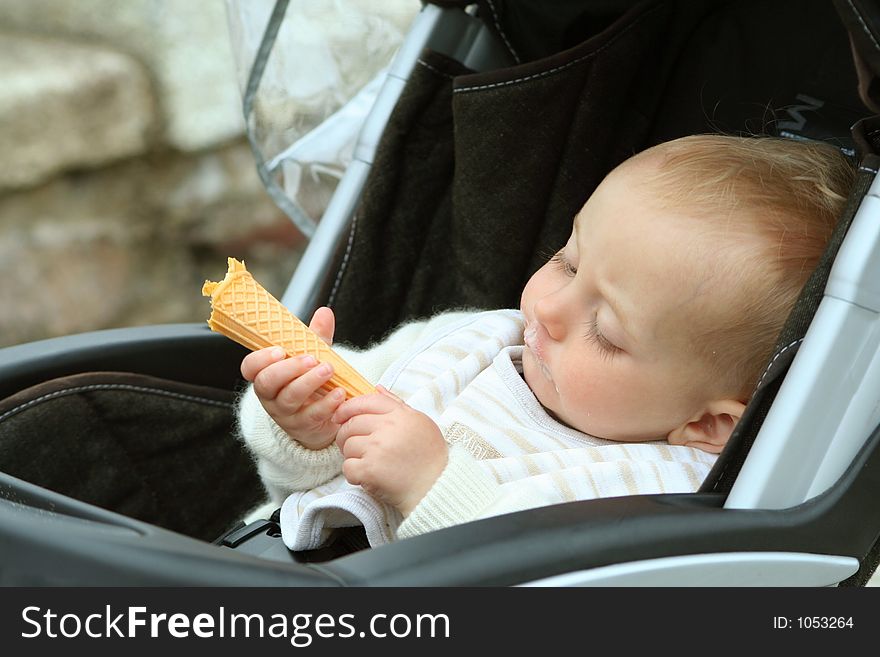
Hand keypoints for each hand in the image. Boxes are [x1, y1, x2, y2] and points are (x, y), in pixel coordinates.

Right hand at [240, 307, 345, 449]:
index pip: (250, 368)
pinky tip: (340, 393)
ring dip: (309, 383)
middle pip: (267, 383)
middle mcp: (271, 396)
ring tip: (328, 370)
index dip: (260, 359)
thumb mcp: (311, 358)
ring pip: (289, 399)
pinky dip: (327, 404)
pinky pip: (312, 416)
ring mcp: (285, 414)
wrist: (322, 419)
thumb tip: (325, 312)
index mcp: (267, 375)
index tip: (279, 350)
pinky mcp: (303, 427)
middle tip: (310, 359)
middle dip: (288, 369)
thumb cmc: (311, 384)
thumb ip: (315, 337)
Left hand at [333, 386, 447, 515]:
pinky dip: (353, 474)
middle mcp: (388, 428)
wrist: (436, 487)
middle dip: (346, 435)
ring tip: (367, 463)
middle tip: (354, 446)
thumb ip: (397, 404)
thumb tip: (377, 388)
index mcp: (400, 415)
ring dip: (352, 456)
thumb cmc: (430, 456)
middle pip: (351, 424)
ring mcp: (378, 448)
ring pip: (347, 445)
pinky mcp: (370, 469)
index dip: (348, 407)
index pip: (366, 402)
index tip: (340, 416)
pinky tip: (367, 476)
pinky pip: (347, 467)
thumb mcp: (420, 422)